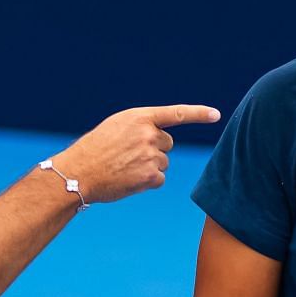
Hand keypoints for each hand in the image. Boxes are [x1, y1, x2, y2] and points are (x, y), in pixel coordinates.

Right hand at [50, 104, 219, 203]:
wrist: (79, 172)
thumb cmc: (94, 150)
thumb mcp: (116, 128)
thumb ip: (140, 128)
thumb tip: (162, 142)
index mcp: (140, 117)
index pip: (176, 113)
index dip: (198, 114)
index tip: (216, 114)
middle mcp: (149, 134)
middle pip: (168, 144)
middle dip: (154, 150)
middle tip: (129, 155)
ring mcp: (151, 155)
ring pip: (163, 163)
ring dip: (149, 167)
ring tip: (124, 168)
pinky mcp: (151, 176)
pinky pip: (159, 179)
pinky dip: (147, 182)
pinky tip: (129, 180)